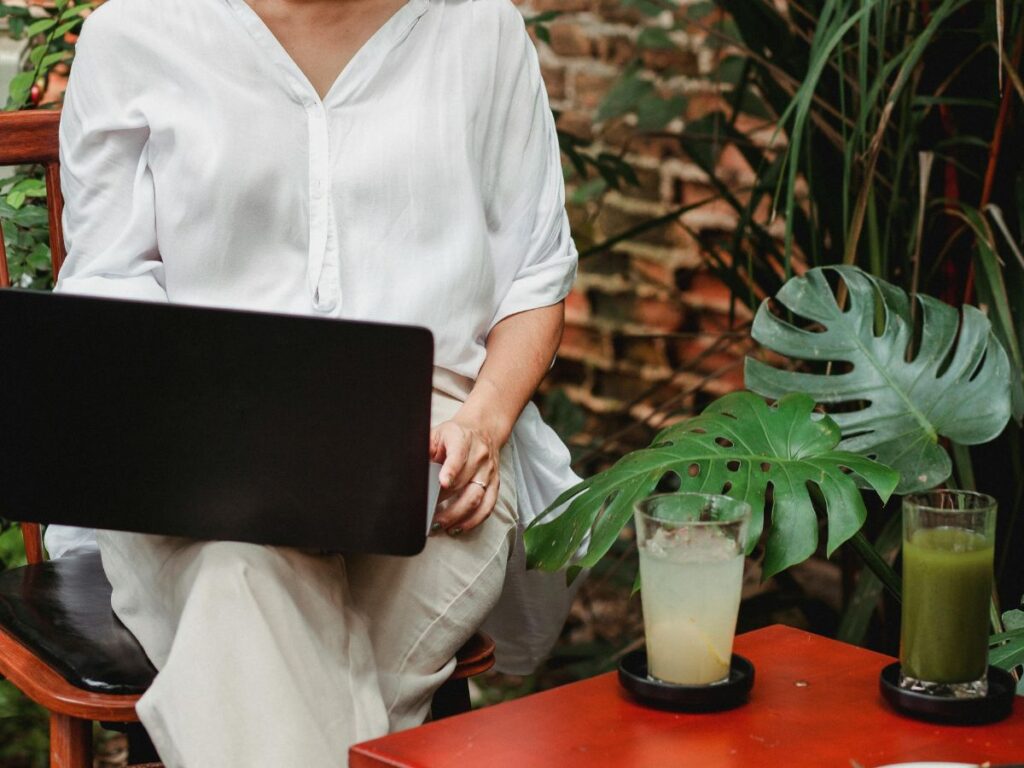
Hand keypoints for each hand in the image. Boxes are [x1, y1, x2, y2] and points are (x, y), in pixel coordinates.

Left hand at [429, 417, 500, 535]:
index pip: (458, 455)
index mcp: (462, 439)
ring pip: (476, 497)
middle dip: (443, 500)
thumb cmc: (454, 435)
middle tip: (427, 514)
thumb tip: (409, 468)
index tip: (442, 482)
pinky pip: (487, 506)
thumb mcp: (437, 433)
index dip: (451, 469)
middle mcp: (479, 455)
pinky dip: (473, 520)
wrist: (483, 430)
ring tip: (440, 525)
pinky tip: (458, 527)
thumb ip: (424, 448)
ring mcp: (489, 471)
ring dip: (457, 515)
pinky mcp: (495, 484)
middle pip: (463, 482)